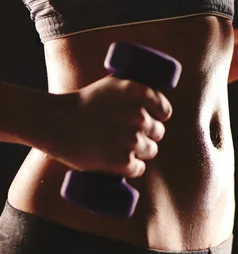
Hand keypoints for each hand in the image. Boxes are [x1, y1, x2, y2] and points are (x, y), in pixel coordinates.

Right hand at [39, 75, 172, 177]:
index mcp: (137, 92)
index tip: (152, 119)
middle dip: (147, 135)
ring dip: (140, 153)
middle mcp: (139, 115)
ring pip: (150, 151)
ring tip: (121, 150)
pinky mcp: (122, 160)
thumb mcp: (110, 85)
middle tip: (128, 136)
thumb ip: (133, 87)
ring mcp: (132, 138)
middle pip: (158, 132)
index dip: (159, 116)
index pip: (164, 109)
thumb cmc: (82, 103)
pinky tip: (120, 164)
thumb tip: (154, 90)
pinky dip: (132, 168)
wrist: (55, 122)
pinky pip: (138, 168)